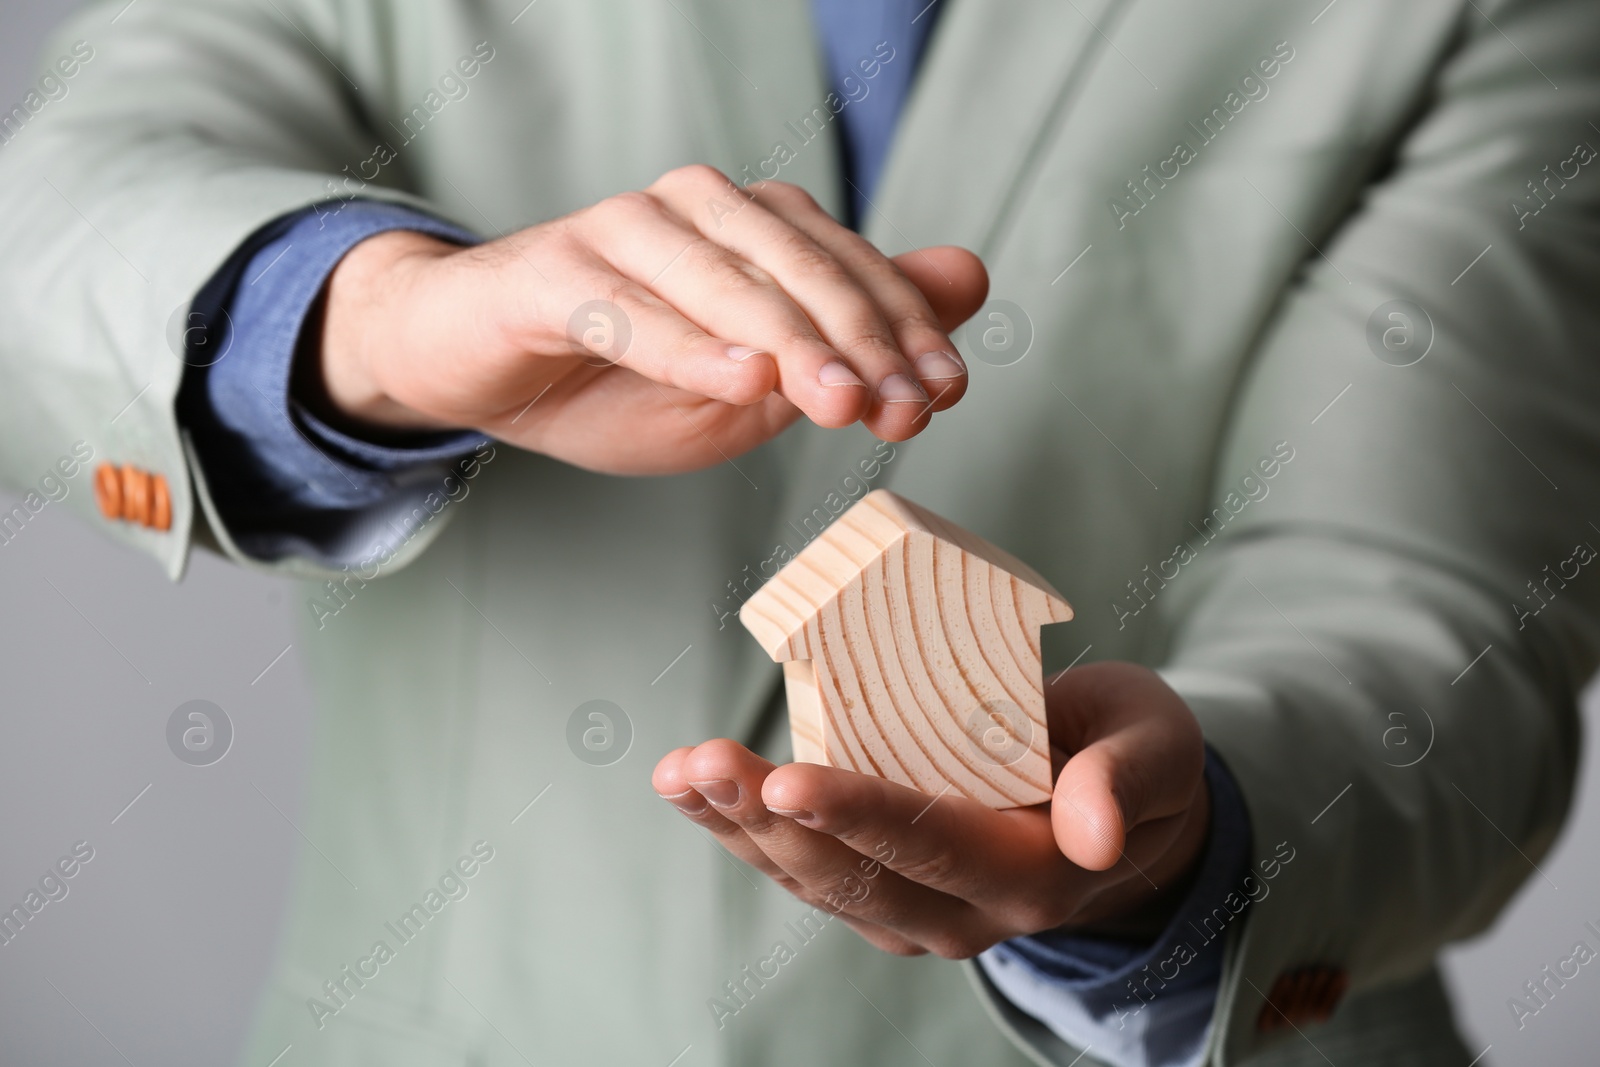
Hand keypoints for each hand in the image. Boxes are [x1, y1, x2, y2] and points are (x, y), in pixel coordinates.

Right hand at [309, 165, 987, 473]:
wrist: (477, 369)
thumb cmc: (618, 378)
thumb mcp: (754, 377)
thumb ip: (851, 331)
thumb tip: (967, 276)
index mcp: (753, 228)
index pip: (850, 271)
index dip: (905, 332)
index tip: (944, 394)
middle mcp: (698, 209)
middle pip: (801, 269)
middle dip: (862, 343)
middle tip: (902, 408)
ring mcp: (624, 230)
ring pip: (728, 283)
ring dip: (791, 346)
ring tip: (838, 402)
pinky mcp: (554, 271)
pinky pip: (630, 310)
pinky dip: (688, 346)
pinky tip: (740, 381)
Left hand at [651, 663, 1210, 956]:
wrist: (1118, 813)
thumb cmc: (1132, 754)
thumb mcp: (1156, 745)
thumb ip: (1126, 779)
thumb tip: (1092, 831)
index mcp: (1036, 872)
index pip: (937, 845)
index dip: (860, 813)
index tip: (787, 780)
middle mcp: (970, 911)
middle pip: (854, 875)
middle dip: (770, 820)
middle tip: (706, 763)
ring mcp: (921, 913)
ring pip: (815, 881)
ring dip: (737, 828)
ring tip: (682, 772)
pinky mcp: (884, 897)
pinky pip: (805, 872)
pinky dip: (743, 831)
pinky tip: (694, 789)